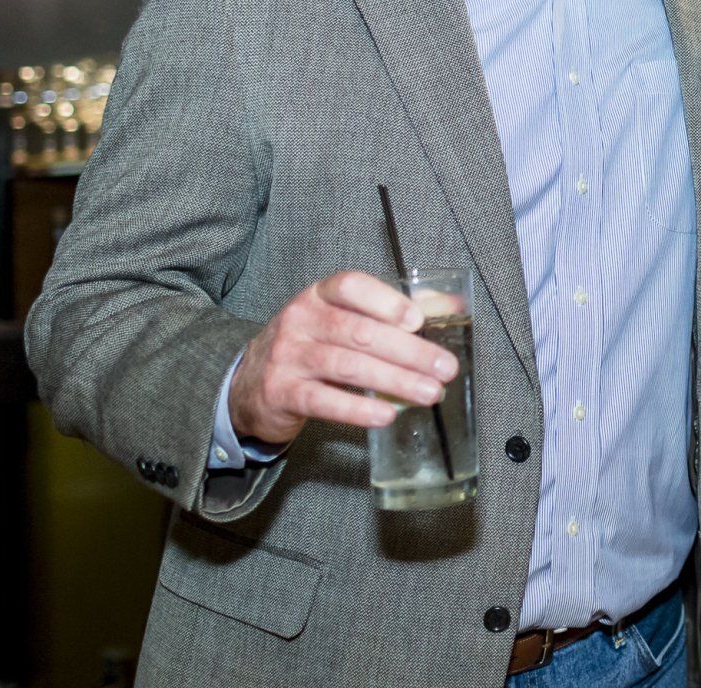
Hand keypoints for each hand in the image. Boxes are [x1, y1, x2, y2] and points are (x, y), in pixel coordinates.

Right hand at [228, 270, 457, 444]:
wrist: (248, 384)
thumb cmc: (311, 346)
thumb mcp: (341, 320)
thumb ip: (392, 311)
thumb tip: (452, 306)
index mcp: (318, 295)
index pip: (350, 286)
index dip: (386, 301)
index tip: (419, 320)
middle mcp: (299, 320)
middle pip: (359, 332)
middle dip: (409, 351)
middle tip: (446, 368)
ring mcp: (287, 357)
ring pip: (348, 367)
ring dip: (395, 381)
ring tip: (429, 393)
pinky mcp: (281, 393)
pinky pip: (324, 401)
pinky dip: (359, 410)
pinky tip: (387, 414)